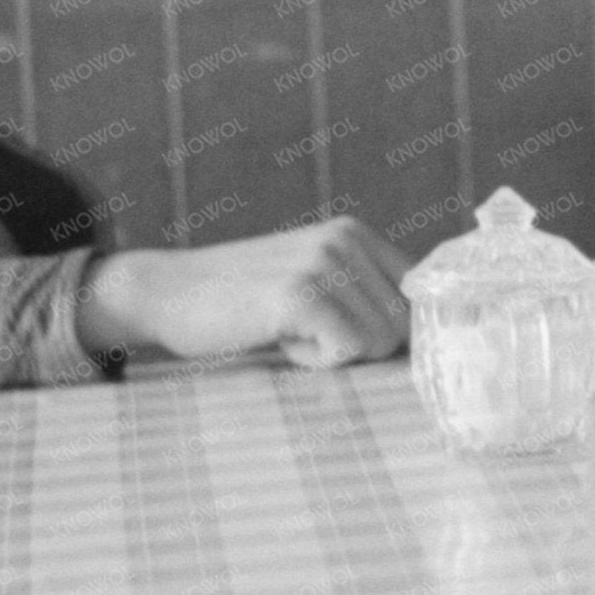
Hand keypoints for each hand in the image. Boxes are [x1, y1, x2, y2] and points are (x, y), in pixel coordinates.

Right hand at [78, 216, 411, 370]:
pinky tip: (278, 337)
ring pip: (381, 341)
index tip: (352, 339)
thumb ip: (362, 295)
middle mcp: (346, 239)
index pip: (420, 295)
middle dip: (359, 346)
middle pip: (404, 325)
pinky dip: (314, 360)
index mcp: (355, 234)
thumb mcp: (312, 282)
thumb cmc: (242, 302)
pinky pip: (347, 350)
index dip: (394, 331)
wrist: (166, 292)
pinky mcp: (301, 293)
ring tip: (288, 331)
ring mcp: (324, 262)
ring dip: (334, 353)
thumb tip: (428, 337)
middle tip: (303, 330)